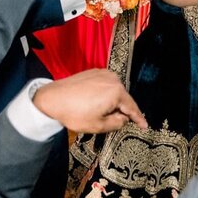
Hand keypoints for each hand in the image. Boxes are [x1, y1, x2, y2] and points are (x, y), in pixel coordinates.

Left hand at [32, 69, 147, 132]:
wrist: (52, 99)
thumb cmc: (75, 114)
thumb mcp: (99, 126)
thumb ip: (117, 123)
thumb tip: (124, 118)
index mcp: (116, 92)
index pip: (132, 107)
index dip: (139, 118)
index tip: (145, 126)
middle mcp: (112, 79)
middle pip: (124, 98)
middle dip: (123, 110)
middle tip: (120, 123)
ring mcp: (102, 73)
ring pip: (114, 90)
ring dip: (113, 101)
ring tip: (105, 114)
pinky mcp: (93, 72)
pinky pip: (105, 84)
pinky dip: (105, 93)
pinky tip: (98, 102)